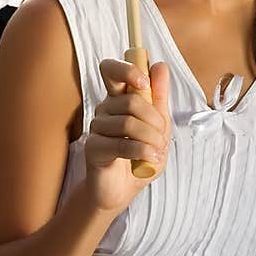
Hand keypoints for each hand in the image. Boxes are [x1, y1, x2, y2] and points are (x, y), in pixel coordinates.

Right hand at [84, 58, 171, 212]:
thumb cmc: (140, 155)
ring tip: (157, 152)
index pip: (111, 70)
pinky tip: (151, 159)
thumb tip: (159, 66)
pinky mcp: (93, 148)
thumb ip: (158, 97)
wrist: (123, 189)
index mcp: (119, 98)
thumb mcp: (159, 126)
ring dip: (151, 139)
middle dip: (155, 120)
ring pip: (128, 123)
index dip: (127, 70)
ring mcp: (96, 127)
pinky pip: (122, 144)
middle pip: (131, 100)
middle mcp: (105, 109)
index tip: (144, 83)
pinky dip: (143, 151)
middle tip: (163, 137)